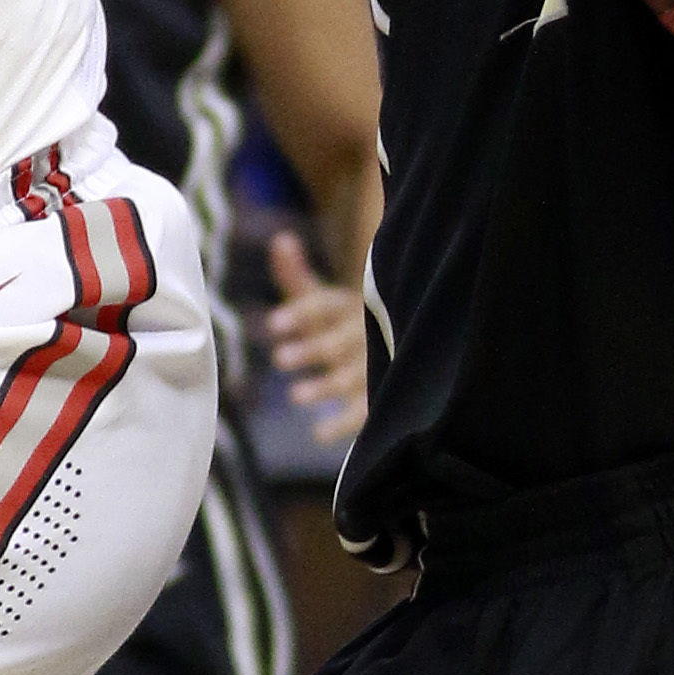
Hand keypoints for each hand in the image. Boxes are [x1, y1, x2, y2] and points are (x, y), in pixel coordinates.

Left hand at [266, 225, 371, 443]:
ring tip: (296, 397)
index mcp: (350, 307)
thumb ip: (297, 276)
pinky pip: (363, 413)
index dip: (301, 314)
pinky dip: (343, 424)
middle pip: (338, 342)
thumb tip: (281, 240)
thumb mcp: (323, 300)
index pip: (326, 307)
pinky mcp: (379, 399)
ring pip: (352, 377)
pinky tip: (319, 434)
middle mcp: (364, 335)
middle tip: (280, 359)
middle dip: (311, 350)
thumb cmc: (345, 324)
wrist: (400, 348)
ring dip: (325, 387)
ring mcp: (375, 368)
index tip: (273, 325)